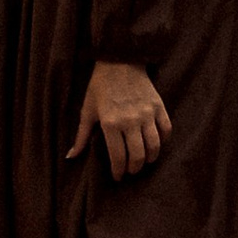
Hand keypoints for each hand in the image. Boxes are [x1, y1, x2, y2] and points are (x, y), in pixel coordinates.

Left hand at [70, 61, 171, 178]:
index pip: (118, 157)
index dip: (118, 171)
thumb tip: (71, 157)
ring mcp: (147, 114)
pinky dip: (163, 141)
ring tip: (144, 162)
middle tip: (131, 171)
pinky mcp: (158, 106)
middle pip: (137, 155)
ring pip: (153, 146)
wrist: (120, 61)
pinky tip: (156, 145)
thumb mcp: (87, 111)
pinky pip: (166, 129)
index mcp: (110, 124)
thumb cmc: (100, 87)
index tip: (118, 177)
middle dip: (134, 168)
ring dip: (149, 158)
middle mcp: (130, 121)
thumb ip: (80, 136)